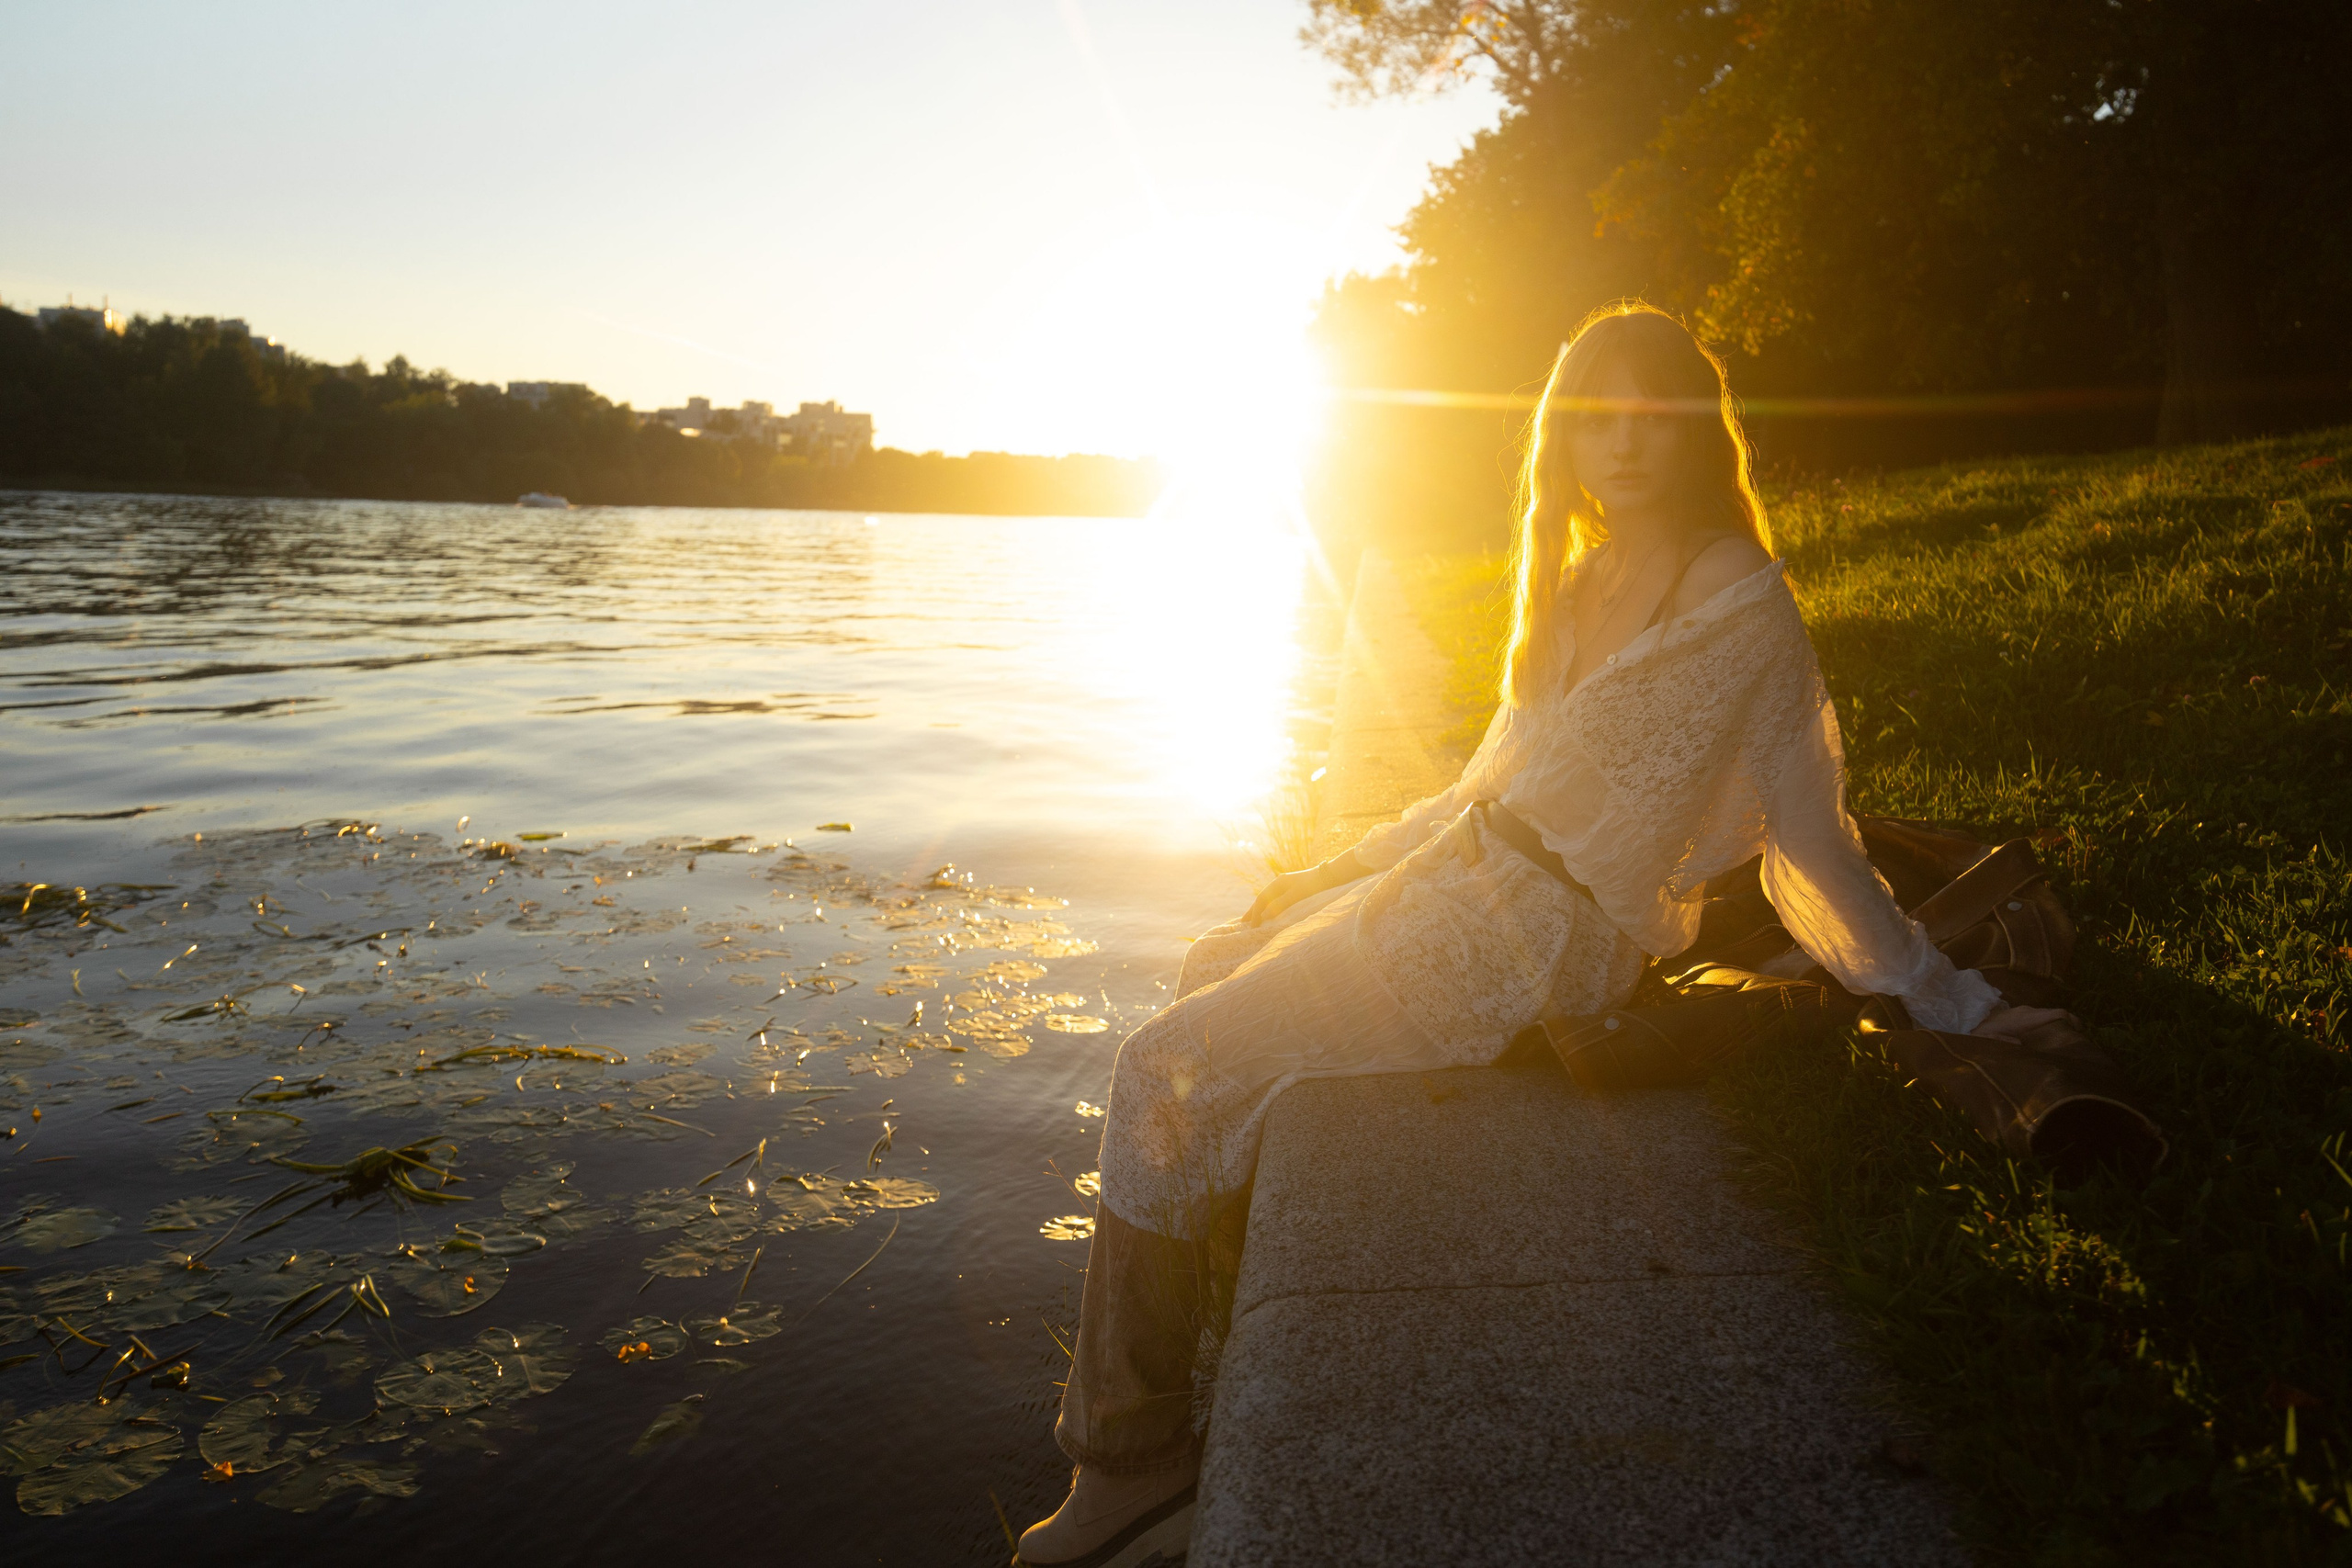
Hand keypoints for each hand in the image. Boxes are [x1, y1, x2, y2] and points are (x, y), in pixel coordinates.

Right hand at [1243, 853, 1364, 926]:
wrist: (1331, 876)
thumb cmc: (1314, 886)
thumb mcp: (1296, 896)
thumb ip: (1280, 905)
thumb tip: (1263, 915)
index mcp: (1278, 883)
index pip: (1262, 899)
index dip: (1255, 913)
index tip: (1251, 926)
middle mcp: (1280, 882)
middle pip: (1263, 898)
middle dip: (1253, 910)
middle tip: (1243, 922)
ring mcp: (1286, 884)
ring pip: (1269, 898)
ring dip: (1261, 909)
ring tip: (1254, 918)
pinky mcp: (1294, 888)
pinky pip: (1276, 899)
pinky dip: (1270, 907)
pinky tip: (1270, 912)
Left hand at [1971, 1004, 2075, 1043]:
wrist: (1969, 1022)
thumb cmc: (1979, 1033)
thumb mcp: (1988, 1040)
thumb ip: (2003, 1041)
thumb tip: (2019, 1042)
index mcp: (2024, 1019)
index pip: (2055, 1013)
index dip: (2071, 1020)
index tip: (2081, 1031)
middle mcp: (2027, 1011)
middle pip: (2056, 1012)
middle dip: (2070, 1022)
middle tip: (2080, 1037)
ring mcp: (2024, 1011)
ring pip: (2048, 1013)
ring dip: (2060, 1022)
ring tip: (2069, 1036)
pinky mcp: (2021, 1013)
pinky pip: (2041, 1015)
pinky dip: (2051, 1021)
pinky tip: (2053, 1032)